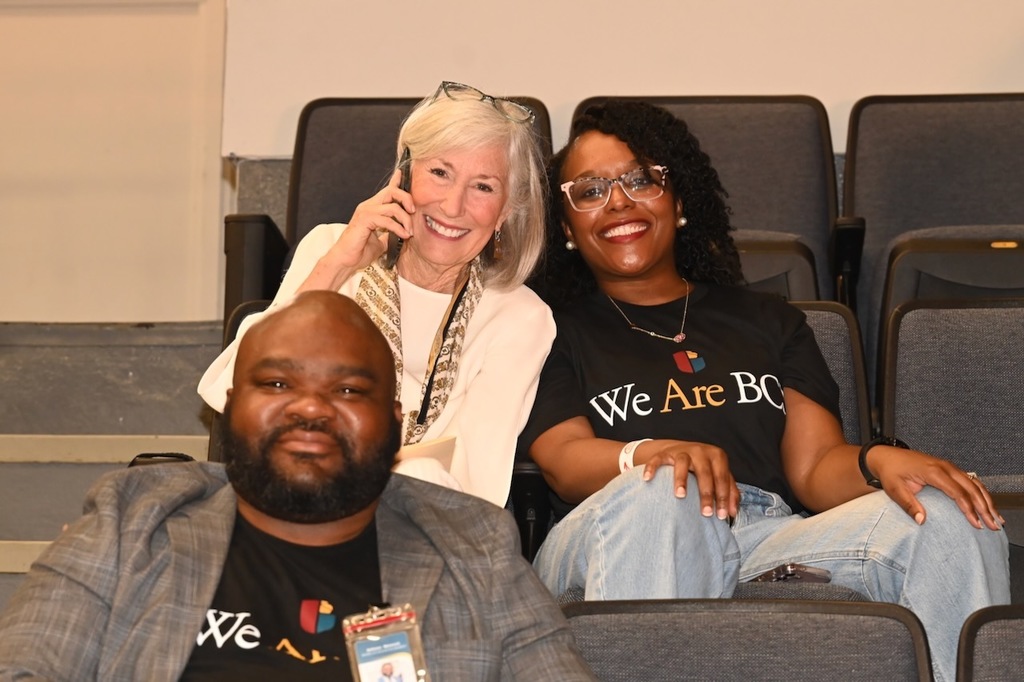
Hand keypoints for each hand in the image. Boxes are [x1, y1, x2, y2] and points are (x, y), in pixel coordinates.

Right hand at [322, 169, 414, 272]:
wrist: (345, 261)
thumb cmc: (359, 252)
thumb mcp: (380, 242)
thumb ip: (389, 235)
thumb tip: (401, 235)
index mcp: (372, 209)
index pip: (387, 190)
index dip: (396, 180)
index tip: (403, 173)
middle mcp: (369, 206)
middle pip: (392, 191)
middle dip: (407, 198)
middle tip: (413, 212)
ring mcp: (366, 212)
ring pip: (393, 206)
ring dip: (406, 219)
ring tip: (409, 232)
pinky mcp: (364, 220)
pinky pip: (387, 219)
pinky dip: (398, 228)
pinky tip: (403, 235)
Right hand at [635, 439, 738, 520]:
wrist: (682, 449)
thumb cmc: (705, 467)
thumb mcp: (719, 475)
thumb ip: (730, 492)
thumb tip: (732, 513)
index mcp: (717, 456)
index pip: (722, 477)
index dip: (723, 497)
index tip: (721, 515)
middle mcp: (700, 451)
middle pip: (704, 472)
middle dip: (706, 493)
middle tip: (706, 513)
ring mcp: (681, 451)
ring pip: (682, 463)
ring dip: (681, 479)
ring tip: (680, 496)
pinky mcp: (665, 453)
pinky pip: (657, 459)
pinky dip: (652, 468)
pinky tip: (648, 479)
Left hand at [871, 447, 1003, 529]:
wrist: (886, 456)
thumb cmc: (890, 472)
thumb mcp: (894, 489)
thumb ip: (908, 505)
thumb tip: (921, 520)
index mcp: (933, 471)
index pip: (958, 492)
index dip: (969, 509)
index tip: (976, 524)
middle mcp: (945, 467)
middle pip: (972, 488)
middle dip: (985, 508)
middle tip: (994, 525)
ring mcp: (948, 466)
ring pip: (975, 483)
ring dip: (987, 500)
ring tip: (997, 518)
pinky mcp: (949, 468)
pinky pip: (970, 480)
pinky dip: (981, 492)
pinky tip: (988, 504)